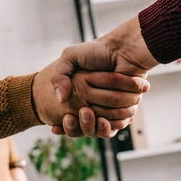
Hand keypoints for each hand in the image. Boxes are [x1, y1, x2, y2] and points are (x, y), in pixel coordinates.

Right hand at [51, 17, 158, 136]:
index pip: (68, 118)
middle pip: (82, 127)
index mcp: (78, 94)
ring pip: (97, 130)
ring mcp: (108, 109)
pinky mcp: (124, 111)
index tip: (56, 125)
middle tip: (74, 115)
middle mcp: (92, 104)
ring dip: (91, 126)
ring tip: (86, 113)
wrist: (124, 50)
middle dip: (76, 126)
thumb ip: (59, 75)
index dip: (63, 125)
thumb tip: (60, 99)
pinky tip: (102, 121)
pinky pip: (114, 127)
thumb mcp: (70, 56)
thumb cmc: (97, 51)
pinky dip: (108, 126)